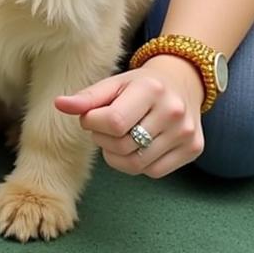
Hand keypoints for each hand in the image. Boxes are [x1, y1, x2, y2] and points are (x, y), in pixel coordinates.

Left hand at [55, 56, 205, 177]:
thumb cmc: (140, 84)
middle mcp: (173, 111)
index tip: (90, 117)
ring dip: (116, 155)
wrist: (182, 82)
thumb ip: (86, 97)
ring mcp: (186, 133)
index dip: (93, 124)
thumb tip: (59, 105)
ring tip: (116, 137)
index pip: (113, 122)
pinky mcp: (194, 149)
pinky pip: (154, 171)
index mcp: (150, 89)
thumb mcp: (113, 83)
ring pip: (137, 164)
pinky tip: (136, 146)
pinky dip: (137, 164)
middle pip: (123, 145)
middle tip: (102, 128)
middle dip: (102, 139)